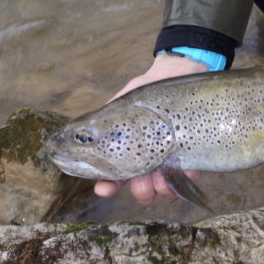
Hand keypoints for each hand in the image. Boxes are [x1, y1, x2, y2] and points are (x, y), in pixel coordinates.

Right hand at [93, 53, 206, 204]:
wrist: (178, 73)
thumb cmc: (145, 90)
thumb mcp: (120, 104)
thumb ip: (103, 122)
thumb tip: (71, 137)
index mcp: (126, 151)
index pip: (114, 176)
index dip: (108, 186)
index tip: (104, 189)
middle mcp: (147, 160)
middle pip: (141, 188)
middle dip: (140, 190)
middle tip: (141, 181)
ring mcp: (170, 160)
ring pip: (163, 187)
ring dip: (160, 188)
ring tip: (161, 177)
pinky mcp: (191, 154)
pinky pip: (189, 174)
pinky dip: (185, 174)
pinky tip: (183, 167)